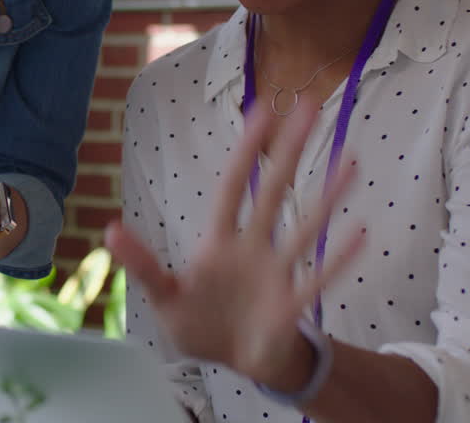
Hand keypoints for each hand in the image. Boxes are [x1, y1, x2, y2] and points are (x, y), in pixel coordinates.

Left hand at [105, 102, 364, 385]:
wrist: (234, 362)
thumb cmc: (199, 324)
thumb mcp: (164, 297)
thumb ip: (142, 265)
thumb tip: (110, 230)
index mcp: (218, 243)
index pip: (232, 186)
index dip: (245, 151)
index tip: (262, 110)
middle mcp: (253, 248)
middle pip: (273, 192)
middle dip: (289, 151)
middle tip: (312, 107)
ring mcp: (276, 274)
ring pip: (304, 228)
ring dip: (326, 197)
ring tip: (350, 161)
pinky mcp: (291, 306)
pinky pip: (317, 279)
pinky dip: (337, 259)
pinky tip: (360, 232)